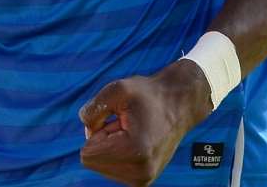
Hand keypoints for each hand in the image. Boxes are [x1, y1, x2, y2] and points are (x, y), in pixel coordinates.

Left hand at [78, 60, 212, 185]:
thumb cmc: (148, 95)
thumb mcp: (117, 89)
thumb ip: (93, 109)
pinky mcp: (143, 182)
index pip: (87, 154)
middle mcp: (140, 172)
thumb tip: (87, 131)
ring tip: (133, 132)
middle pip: (92, 163)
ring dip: (111, 147)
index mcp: (134, 151)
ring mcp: (143, 180)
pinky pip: (112, 170)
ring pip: (101, 167)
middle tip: (126, 125)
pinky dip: (117, 155)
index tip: (119, 120)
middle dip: (103, 141)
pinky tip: (135, 142)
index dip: (98, 131)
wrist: (179, 104)